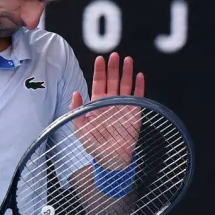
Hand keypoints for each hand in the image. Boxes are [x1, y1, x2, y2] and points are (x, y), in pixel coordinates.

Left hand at [70, 52, 144, 169]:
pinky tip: (139, 75)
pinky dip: (139, 86)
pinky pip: (138, 97)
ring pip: (125, 85)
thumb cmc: (93, 144)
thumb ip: (76, 111)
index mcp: (97, 103)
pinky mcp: (134, 112)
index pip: (98, 82)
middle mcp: (110, 101)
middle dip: (113, 67)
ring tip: (128, 59)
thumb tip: (75, 93)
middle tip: (114, 55)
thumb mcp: (79, 128)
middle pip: (112, 80)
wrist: (110, 158)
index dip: (99, 71)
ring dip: (127, 72)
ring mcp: (123, 105)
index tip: (100, 59)